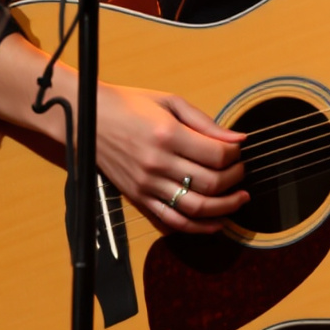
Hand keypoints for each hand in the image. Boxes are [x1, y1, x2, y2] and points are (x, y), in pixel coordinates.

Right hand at [94, 82, 249, 234]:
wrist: (88, 118)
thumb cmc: (130, 105)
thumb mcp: (170, 102)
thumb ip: (205, 123)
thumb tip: (238, 139)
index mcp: (167, 135)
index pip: (217, 155)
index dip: (236, 156)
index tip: (238, 151)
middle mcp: (157, 163)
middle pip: (211, 182)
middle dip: (235, 179)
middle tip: (241, 172)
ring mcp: (147, 184)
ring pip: (196, 207)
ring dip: (225, 207)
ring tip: (239, 199)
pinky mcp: (138, 198)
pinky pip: (172, 221)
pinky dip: (198, 227)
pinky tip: (216, 222)